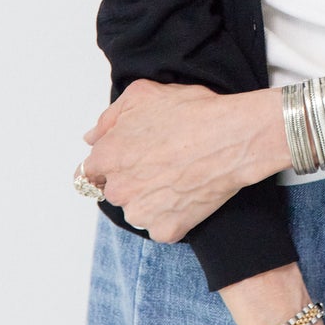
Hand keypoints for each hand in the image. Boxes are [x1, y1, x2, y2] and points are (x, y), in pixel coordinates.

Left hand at [79, 78, 265, 241]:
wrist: (234, 138)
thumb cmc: (192, 112)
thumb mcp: (143, 94)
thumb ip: (109, 117)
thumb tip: (91, 137)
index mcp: (108, 156)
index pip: (91, 170)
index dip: (113, 162)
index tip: (132, 158)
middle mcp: (118, 188)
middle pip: (115, 190)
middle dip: (132, 179)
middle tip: (162, 163)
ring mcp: (141, 213)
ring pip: (137, 210)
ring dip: (151, 199)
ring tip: (179, 177)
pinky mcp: (165, 230)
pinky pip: (161, 226)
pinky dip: (172, 215)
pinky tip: (188, 194)